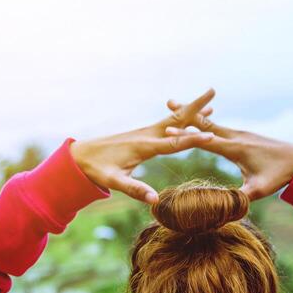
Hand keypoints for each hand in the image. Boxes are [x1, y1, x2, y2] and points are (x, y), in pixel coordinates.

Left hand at [72, 88, 218, 204]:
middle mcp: (146, 135)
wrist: (79, 156)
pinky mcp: (142, 135)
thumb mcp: (113, 181)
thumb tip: (155, 200)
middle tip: (213, 92)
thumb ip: (134, 189)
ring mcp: (144, 133)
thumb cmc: (95, 170)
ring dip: (192, 112)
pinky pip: (166, 125)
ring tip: (212, 106)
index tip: (212, 135)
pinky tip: (188, 120)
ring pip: (173, 120)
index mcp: (143, 146)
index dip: (193, 139)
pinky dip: (181, 120)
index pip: (174, 142)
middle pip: (176, 120)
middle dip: (195, 107)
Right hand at [166, 96, 292, 201]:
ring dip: (196, 116)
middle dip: (187, 114)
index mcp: (236, 148)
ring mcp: (241, 134)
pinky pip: (222, 127)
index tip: (166, 128)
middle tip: (169, 102)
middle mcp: (237, 136)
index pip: (205, 140)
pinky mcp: (245, 136)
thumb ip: (240, 198)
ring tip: (181, 106)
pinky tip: (202, 121)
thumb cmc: (279, 176)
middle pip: (206, 124)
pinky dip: (208, 122)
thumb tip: (222, 209)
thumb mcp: (259, 190)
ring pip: (214, 123)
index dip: (186, 135)